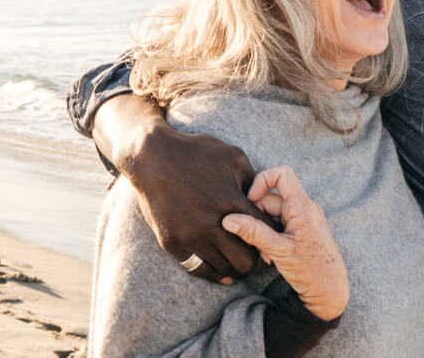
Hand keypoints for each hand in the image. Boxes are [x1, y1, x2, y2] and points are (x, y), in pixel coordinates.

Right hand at [97, 95, 272, 283]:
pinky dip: (212, 271)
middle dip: (254, 258)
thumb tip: (265, 204)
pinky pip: (198, 269)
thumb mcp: (234, 158)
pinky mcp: (172, 243)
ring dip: (233, 267)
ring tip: (236, 260)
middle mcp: (211, 224)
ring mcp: (190, 236)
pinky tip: (220, 269)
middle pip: (246, 260)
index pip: (264, 232)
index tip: (268, 238)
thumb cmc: (197, 153)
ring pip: (223, 269)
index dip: (270, 237)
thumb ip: (254, 183)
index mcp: (231, 202)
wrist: (153, 157)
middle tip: (252, 253)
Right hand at [221, 166, 347, 321]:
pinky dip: (270, 236)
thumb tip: (228, 219)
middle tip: (252, 240)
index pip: (282, 174)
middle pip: (271, 198)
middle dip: (256, 217)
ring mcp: (303, 219)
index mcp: (303, 206)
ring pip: (272, 213)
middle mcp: (305, 208)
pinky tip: (269, 255)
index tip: (250, 201)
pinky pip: (279, 224)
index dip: (262, 181)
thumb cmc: (311, 271)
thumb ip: (253, 233)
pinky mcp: (301, 230)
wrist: (330, 291)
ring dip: (262, 230)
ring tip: (264, 253)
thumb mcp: (278, 251)